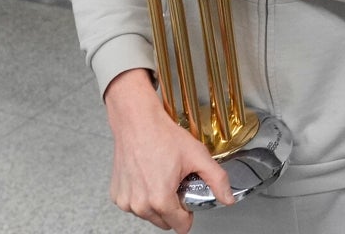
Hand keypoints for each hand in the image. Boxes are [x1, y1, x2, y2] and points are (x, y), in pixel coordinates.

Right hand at [105, 70, 233, 232]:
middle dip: (173, 207)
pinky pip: (134, 205)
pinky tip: (147, 176)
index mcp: (160, 199)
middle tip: (175, 183)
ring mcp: (126, 201)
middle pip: (164, 222)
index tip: (187, 198)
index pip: (180, 226)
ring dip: (156, 202)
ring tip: (161, 177)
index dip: (188, 213)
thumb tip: (228, 198)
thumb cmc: (162, 135)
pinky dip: (142, 195)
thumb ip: (217, 180)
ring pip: (149, 215)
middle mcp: (140, 204)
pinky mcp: (117, 194)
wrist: (137, 121)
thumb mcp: (198, 156)